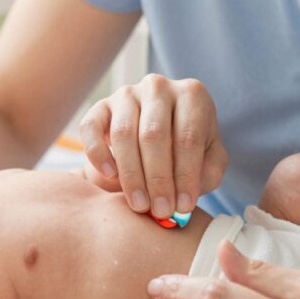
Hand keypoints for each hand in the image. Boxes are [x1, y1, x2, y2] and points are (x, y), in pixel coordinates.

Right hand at [79, 75, 227, 218]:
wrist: (154, 138)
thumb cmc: (186, 149)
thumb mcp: (209, 159)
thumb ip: (209, 173)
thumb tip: (191, 190)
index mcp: (191, 95)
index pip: (188, 136)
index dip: (186, 175)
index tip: (184, 206)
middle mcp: (158, 88)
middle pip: (154, 134)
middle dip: (158, 179)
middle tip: (161, 210)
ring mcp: (126, 94)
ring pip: (123, 133)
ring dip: (131, 175)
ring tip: (140, 205)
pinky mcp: (101, 106)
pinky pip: (91, 127)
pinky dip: (98, 154)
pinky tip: (110, 176)